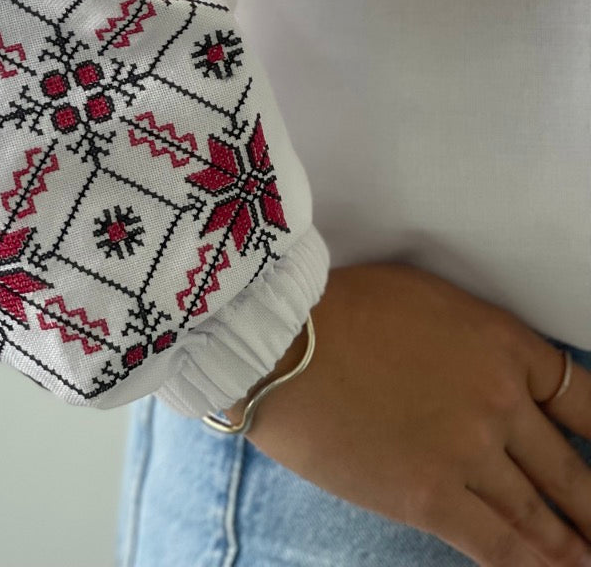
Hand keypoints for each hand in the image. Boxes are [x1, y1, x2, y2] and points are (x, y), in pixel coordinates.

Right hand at [234, 261, 590, 566]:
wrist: (281, 338)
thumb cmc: (342, 307)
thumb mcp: (430, 302)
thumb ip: (478, 343)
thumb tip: (499, 378)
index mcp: (503, 344)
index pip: (584, 401)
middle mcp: (500, 402)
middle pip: (571, 469)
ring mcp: (469, 455)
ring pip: (540, 516)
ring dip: (570, 544)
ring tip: (586, 557)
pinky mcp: (430, 499)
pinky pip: (499, 546)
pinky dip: (531, 565)